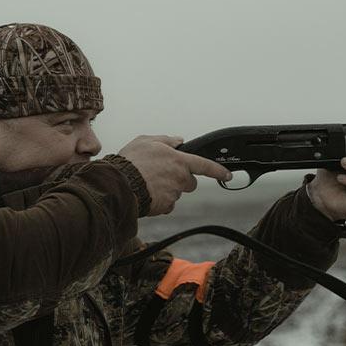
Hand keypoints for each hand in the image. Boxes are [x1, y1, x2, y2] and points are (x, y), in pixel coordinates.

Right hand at [118, 135, 232, 215]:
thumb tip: (179, 140)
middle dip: (181, 180)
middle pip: (190, 182)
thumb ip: (166, 140)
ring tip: (148, 183)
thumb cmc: (130, 161)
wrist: (118, 184)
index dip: (218, 170)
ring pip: (176, 193)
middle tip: (163, 175)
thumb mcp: (146, 141)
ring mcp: (174, 193)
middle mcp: (180, 178)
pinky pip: (167, 204)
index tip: (227, 175)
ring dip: (167, 189)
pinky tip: (148, 193)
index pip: (205, 165)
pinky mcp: (165, 206)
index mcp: (179, 161)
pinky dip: (160, 200)